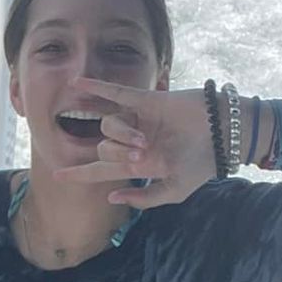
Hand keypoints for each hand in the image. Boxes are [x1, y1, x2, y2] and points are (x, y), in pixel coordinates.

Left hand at [52, 77, 221, 207]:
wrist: (224, 135)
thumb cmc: (202, 164)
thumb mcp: (176, 190)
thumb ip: (145, 198)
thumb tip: (112, 196)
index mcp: (138, 165)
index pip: (100, 170)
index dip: (79, 174)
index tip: (56, 176)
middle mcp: (133, 142)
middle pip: (103, 148)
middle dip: (117, 154)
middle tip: (142, 156)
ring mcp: (138, 119)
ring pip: (110, 125)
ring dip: (122, 135)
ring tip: (146, 141)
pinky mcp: (147, 100)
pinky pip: (116, 93)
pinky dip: (97, 87)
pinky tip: (77, 83)